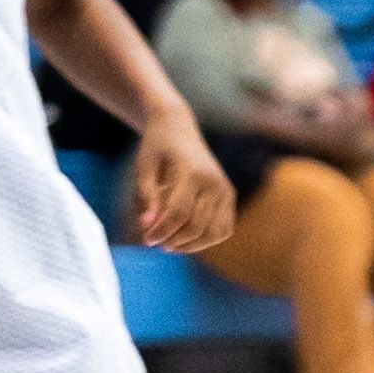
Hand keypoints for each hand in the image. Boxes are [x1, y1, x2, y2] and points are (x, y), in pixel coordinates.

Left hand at [128, 116, 236, 255]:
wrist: (177, 127)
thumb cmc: (156, 147)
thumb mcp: (143, 167)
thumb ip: (145, 197)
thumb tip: (147, 227)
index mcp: (192, 171)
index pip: (179, 213)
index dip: (162, 231)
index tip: (146, 240)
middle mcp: (214, 181)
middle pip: (196, 226)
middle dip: (173, 240)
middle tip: (155, 242)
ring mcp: (225, 189)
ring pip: (214, 232)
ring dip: (191, 245)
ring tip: (169, 243)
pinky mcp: (229, 195)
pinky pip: (224, 229)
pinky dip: (207, 239)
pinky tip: (186, 238)